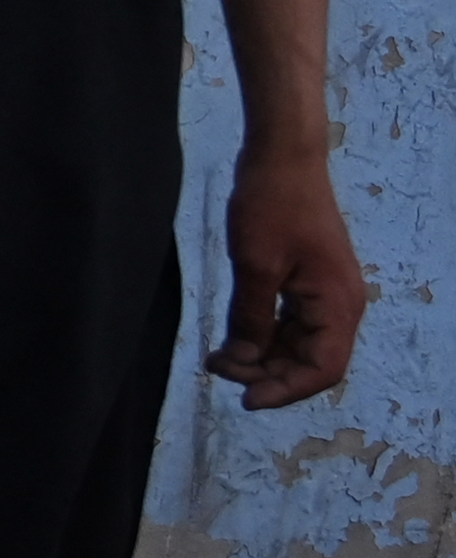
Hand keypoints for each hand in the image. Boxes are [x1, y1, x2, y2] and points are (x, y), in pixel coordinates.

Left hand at [205, 150, 365, 409]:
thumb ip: (250, 319)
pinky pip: (289, 324)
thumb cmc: (272, 206)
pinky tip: (230, 339)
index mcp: (338, 305)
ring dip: (260, 357)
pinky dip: (261, 336)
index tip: (244, 399)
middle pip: (309, 362)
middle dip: (265, 373)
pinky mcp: (307, 283)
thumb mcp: (255, 267)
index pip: (322, 370)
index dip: (285, 390)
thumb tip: (242, 362)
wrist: (283, 158)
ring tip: (216, 357)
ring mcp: (325, 295)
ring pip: (297, 346)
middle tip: (216, 367)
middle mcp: (340, 306)